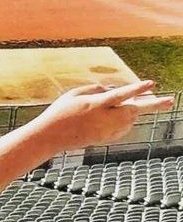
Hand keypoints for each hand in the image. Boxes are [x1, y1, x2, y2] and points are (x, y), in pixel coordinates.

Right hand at [38, 81, 174, 150]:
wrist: (50, 136)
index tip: (151, 83)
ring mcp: (105, 131)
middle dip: (152, 105)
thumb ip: (96, 89)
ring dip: (135, 110)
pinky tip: (121, 115)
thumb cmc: (60, 112)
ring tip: (145, 101)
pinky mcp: (106, 139)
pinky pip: (122, 128)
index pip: (120, 95)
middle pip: (133, 111)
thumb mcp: (74, 94)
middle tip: (170, 101)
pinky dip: (124, 120)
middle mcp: (102, 119)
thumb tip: (113, 89)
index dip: (136, 89)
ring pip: (130, 119)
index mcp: (94, 105)